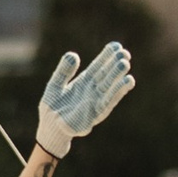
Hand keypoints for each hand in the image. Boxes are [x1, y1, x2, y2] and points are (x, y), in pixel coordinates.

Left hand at [36, 41, 134, 155]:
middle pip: (106, 75)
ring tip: (126, 64)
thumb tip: (73, 55)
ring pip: (110, 87)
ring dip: (118, 76)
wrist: (50, 131)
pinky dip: (117, 92)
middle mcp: (93, 91)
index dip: (107, 56)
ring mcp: (95, 102)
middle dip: (116, 64)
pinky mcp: (95, 114)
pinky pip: (108, 102)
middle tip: (125, 53)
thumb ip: (63, 72)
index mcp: (84, 82)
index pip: (98, 66)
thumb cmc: (52, 109)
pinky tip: (127, 82)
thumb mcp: (54, 86)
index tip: (117, 46)